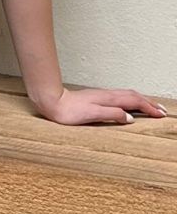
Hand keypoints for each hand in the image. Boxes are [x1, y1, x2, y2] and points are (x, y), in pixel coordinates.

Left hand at [35, 86, 167, 124]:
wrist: (52, 102)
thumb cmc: (69, 111)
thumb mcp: (92, 114)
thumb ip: (112, 114)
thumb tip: (130, 118)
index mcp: (110, 99)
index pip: (135, 103)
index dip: (149, 109)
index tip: (161, 115)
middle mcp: (108, 95)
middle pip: (134, 97)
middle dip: (150, 103)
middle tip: (162, 111)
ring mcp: (103, 95)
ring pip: (128, 95)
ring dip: (142, 101)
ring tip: (151, 107)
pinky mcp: (97, 98)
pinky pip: (120, 97)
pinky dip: (131, 100)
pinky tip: (129, 104)